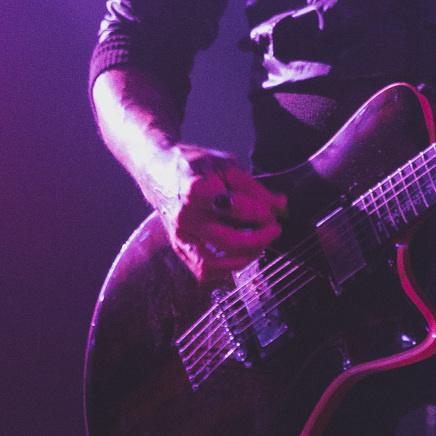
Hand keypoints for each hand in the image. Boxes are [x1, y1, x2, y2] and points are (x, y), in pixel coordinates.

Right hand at [149, 145, 285, 283]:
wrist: (157, 169)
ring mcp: (180, 235)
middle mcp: (185, 217)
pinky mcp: (178, 247)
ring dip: (243, 259)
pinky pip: (202, 271)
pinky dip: (224, 270)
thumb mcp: (225, 165)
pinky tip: (238, 255)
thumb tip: (279, 204)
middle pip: (228, 241)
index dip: (261, 212)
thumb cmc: (191, 165)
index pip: (236, 209)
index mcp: (196, 190)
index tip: (273, 211)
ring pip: (214, 264)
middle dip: (259, 239)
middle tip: (273, 229)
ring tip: (257, 245)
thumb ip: (253, 187)